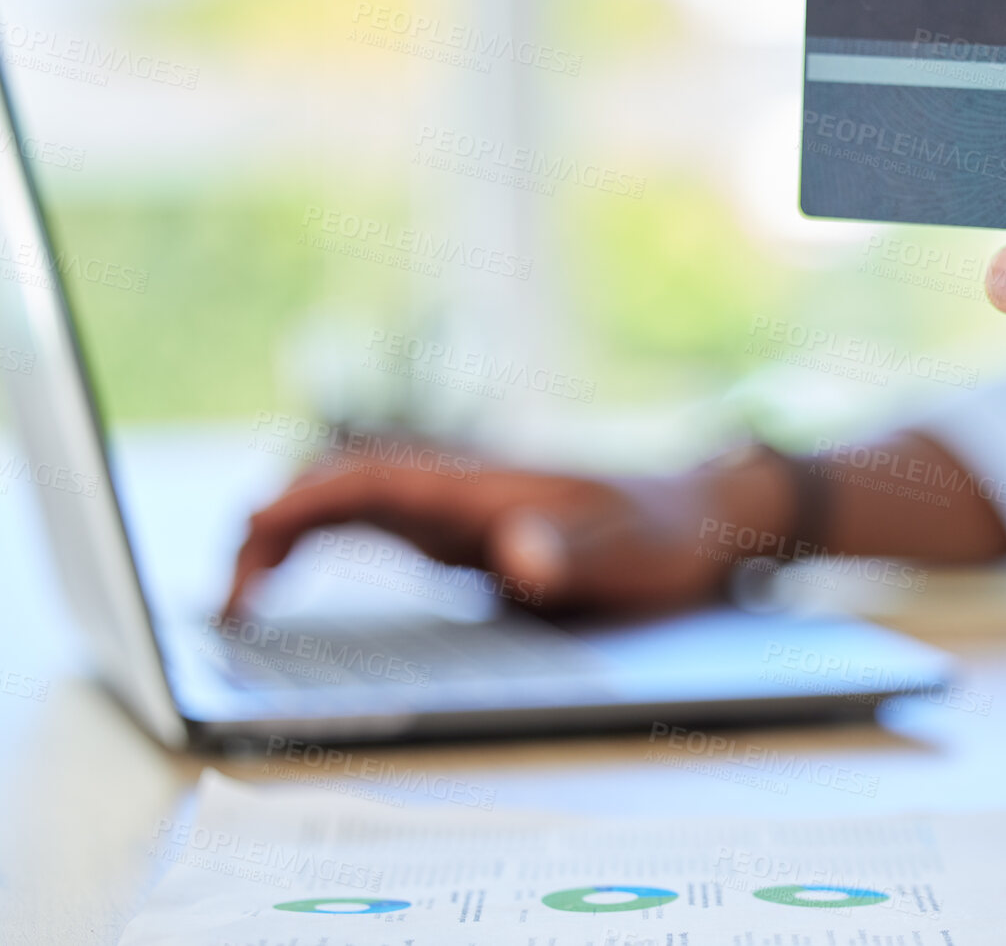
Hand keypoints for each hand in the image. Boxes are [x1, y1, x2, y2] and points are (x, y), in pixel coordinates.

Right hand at [223, 448, 795, 619]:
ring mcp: (457, 508)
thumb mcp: (633, 555)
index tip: (256, 535)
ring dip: (290, 535)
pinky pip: (372, 526)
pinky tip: (294, 585)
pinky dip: (320, 545)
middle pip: (344, 482)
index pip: (378, 475)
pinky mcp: (462, 534)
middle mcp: (461, 487)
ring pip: (349, 502)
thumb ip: (575, 553)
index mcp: (490, 485)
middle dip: (276, 525)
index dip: (310, 500)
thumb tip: (514, 558)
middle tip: (232, 600)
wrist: (702, 520)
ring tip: (242, 601)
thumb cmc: (669, 535)